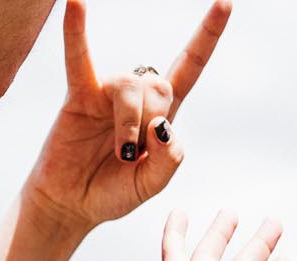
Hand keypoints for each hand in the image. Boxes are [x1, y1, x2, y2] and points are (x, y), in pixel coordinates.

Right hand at [23, 0, 229, 235]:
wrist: (72, 205)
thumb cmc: (111, 192)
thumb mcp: (151, 186)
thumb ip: (168, 161)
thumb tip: (161, 125)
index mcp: (162, 115)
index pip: (190, 66)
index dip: (207, 36)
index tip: (224, 2)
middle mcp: (136, 97)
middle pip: (160, 84)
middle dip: (155, 119)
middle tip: (135, 155)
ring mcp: (106, 94)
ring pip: (130, 87)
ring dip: (130, 123)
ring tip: (122, 154)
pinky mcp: (78, 96)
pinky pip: (78, 59)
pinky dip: (76, 33)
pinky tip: (75, 4)